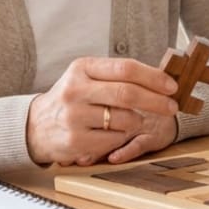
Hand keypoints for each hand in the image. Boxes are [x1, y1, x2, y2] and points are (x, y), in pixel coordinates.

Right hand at [26, 57, 178, 165]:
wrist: (36, 126)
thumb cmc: (71, 98)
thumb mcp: (86, 77)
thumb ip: (117, 75)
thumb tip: (160, 79)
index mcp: (82, 68)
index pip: (125, 68)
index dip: (153, 77)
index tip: (171, 86)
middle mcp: (76, 90)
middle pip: (128, 94)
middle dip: (156, 101)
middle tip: (171, 106)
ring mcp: (74, 116)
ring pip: (125, 119)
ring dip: (137, 121)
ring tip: (131, 120)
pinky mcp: (76, 141)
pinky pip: (115, 139)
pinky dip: (122, 137)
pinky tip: (113, 133)